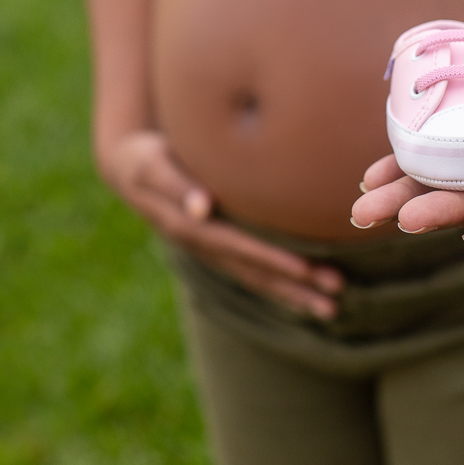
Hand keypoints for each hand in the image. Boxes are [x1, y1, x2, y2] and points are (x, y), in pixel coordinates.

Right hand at [103, 131, 344, 318]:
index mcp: (189, 228)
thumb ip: (176, 185)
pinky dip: (278, 286)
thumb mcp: (152, 165)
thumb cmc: (144, 157)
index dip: (272, 260)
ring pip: (256, 278)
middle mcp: (203, 247)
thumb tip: (203, 206)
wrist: (127, 168)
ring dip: (293, 294)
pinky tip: (305, 295)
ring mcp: (210, 252)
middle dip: (295, 285)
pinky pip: (250, 272)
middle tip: (335, 294)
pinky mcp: (216, 248)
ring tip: (332, 307)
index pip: (239, 248)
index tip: (305, 270)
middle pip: (254, 272)